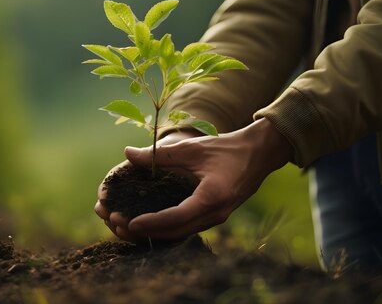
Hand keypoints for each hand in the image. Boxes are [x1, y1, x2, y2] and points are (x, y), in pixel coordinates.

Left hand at [124, 118, 292, 238]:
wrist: (259, 153)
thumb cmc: (226, 148)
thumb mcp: (192, 148)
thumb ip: (159, 154)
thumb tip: (127, 153)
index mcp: (211, 197)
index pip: (176, 218)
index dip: (151, 222)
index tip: (129, 223)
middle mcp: (216, 214)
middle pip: (177, 232)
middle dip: (148, 233)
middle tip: (122, 227)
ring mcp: (218, 218)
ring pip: (183, 233)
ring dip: (158, 233)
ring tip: (131, 229)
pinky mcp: (217, 216)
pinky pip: (189, 228)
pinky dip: (170, 229)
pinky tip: (152, 224)